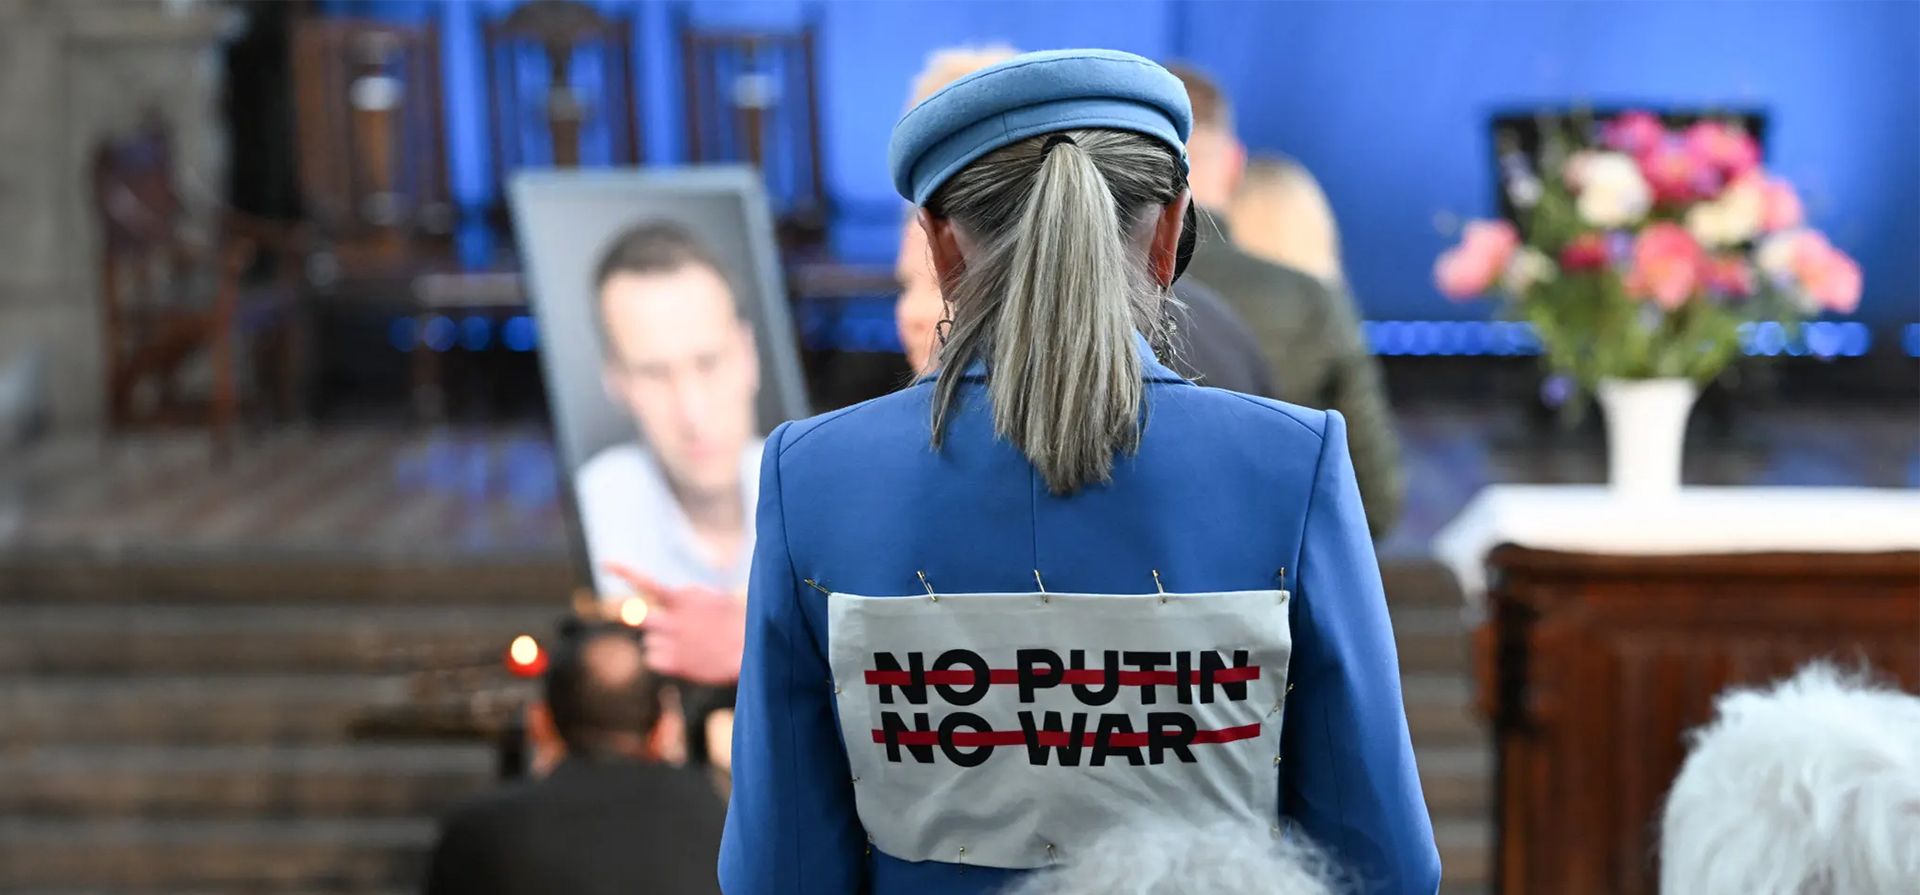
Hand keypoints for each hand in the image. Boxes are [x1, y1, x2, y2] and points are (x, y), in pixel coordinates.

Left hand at [603, 562, 745, 685]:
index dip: (624, 572)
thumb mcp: (713, 598)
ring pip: (648, 641)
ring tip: (689, 645)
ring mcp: (670, 643)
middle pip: (641, 618)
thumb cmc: (735, 622)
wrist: (750, 652)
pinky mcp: (671, 664)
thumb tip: (668, 598)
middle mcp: (671, 620)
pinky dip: (664, 659)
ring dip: (662, 642)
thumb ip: (687, 596)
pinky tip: (686, 657)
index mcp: (682, 599)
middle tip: (669, 627)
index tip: (605, 564)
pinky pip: (651, 659)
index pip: (647, 582)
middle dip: (650, 622)